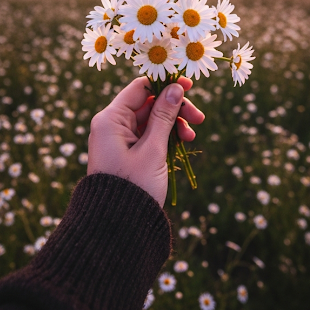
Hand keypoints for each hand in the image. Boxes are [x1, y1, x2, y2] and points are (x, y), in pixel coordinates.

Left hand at [87, 77, 204, 205]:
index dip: (165, 84)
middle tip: (198, 118)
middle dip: (174, 108)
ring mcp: (119, 139)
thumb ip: (164, 116)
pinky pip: (149, 135)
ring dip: (173, 123)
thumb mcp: (153, 149)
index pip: (140, 88)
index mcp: (110, 119)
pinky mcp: (127, 152)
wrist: (117, 226)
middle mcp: (111, 125)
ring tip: (191, 136)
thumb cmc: (134, 186)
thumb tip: (175, 88)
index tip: (189, 86)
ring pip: (151, 119)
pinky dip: (166, 136)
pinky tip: (183, 143)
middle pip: (148, 103)